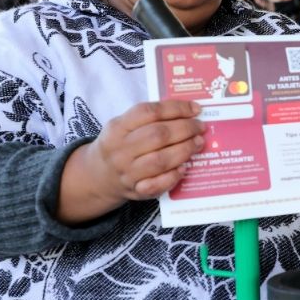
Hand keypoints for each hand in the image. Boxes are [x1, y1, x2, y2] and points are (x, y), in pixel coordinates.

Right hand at [57, 100, 204, 223]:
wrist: (100, 176)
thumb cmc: (120, 145)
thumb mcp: (124, 125)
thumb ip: (150, 118)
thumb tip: (188, 112)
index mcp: (118, 128)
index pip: (149, 112)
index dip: (176, 109)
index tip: (195, 109)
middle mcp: (121, 150)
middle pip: (158, 135)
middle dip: (185, 129)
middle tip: (200, 127)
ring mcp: (128, 172)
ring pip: (160, 160)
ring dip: (185, 150)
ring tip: (198, 143)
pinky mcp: (136, 191)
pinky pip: (157, 185)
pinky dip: (174, 176)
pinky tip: (184, 168)